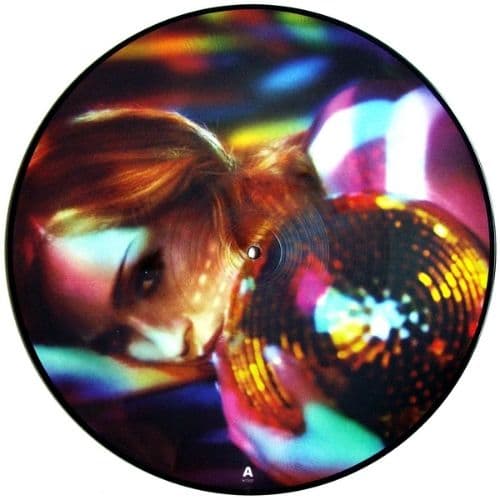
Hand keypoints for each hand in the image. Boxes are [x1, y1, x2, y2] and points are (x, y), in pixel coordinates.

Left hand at [214, 343, 382, 485]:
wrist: (377, 479)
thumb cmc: (350, 454)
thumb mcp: (324, 416)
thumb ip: (296, 384)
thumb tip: (271, 352)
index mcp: (269, 449)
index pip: (234, 411)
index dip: (225, 381)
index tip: (220, 355)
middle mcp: (270, 459)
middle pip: (236, 424)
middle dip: (229, 395)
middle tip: (228, 367)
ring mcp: (282, 464)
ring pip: (251, 432)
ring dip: (243, 406)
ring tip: (243, 380)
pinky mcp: (295, 461)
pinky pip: (267, 436)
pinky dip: (261, 416)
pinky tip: (271, 404)